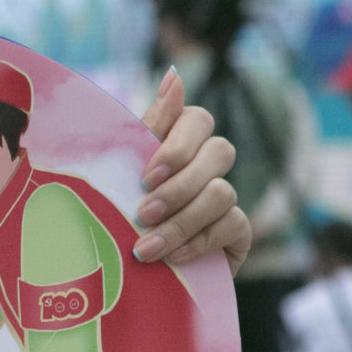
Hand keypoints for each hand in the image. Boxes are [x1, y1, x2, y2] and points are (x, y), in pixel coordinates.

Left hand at [137, 67, 251, 269]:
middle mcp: (207, 164)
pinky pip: (234, 224)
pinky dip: (199, 242)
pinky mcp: (237, 232)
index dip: (178, 145)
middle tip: (142, 213)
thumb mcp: (118, 171)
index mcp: (178, 142)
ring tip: (145, 248)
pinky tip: (171, 258)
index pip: (198, 119)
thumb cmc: (113, 214)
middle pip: (220, 152)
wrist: (121, 276)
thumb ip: (147, 127)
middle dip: (179, 187)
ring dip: (182, 221)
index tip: (146, 176)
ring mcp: (225, 198)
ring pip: (223, 192)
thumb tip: (173, 76)